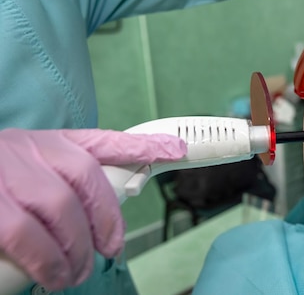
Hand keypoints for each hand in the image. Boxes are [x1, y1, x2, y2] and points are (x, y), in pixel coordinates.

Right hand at [0, 128, 185, 289]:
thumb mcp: (30, 170)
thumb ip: (64, 177)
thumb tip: (111, 199)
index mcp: (45, 141)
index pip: (102, 139)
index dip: (142, 145)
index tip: (175, 150)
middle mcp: (27, 149)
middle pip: (86, 181)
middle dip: (105, 221)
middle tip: (107, 251)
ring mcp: (5, 173)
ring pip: (60, 209)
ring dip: (76, 248)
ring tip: (76, 273)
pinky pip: (25, 235)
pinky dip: (46, 260)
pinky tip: (52, 275)